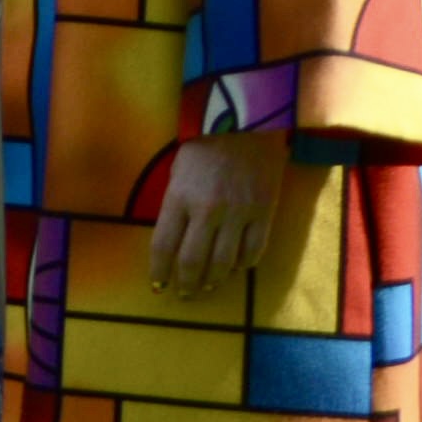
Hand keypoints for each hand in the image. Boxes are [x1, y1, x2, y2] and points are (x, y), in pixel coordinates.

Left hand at [148, 129, 278, 298]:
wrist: (248, 126)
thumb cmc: (205, 146)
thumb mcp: (177, 172)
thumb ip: (175, 205)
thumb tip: (175, 239)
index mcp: (179, 198)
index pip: (163, 246)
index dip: (159, 271)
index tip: (158, 285)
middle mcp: (207, 211)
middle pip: (193, 262)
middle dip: (186, 284)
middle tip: (184, 294)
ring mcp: (238, 214)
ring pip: (224, 263)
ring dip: (214, 281)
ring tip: (208, 287)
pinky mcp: (264, 214)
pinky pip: (253, 251)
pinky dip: (243, 265)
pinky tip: (236, 268)